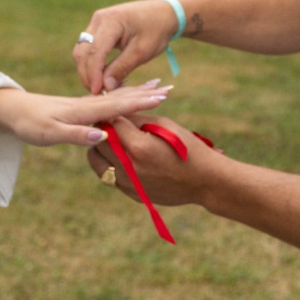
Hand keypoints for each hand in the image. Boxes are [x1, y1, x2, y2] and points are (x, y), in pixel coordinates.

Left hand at [0, 82, 170, 147]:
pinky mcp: (83, 106)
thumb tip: (102, 135)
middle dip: (145, 93)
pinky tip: (130, 93)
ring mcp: (86, 103)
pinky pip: (109, 99)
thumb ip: (76, 134)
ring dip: (138, 91)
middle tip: (169, 87)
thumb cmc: (30, 124)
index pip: (117, 106)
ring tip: (158, 84)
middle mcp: (87, 103)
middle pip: (122, 96)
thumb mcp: (50, 134)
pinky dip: (124, 94)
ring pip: (117, 95)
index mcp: (83, 110)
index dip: (139, 102)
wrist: (14, 110)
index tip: (161, 97)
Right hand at [73, 0, 181, 93]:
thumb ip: (122, 68)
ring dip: (88, 70)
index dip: (93, 73)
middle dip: (87, 74)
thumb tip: (105, 87)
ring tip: (99, 88)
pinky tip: (101, 77)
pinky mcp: (98, 28)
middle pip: (83, 51)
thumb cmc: (156, 30)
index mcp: (111, 20)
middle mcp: (99, 19)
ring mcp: (96, 22)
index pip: (95, 51)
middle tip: (97, 94)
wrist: (164, 13)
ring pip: (82, 50)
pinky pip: (88, 48)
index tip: (97, 92)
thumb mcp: (142, 51)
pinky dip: (92, 63)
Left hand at [87, 115, 216, 207]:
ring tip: (111, 138)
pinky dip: (108, 162)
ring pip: (95, 159)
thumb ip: (136, 119)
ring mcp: (128, 182)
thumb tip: (115, 113)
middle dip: (103, 128)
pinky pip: (107, 175)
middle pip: (99, 140)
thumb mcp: (164, 125)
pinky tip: (120, 154)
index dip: (111, 113)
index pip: (110, 122)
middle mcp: (129, 166)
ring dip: (99, 146)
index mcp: (138, 146)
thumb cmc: (186, 147)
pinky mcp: (130, 192)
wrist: (204, 180)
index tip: (112, 108)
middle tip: (110, 120)